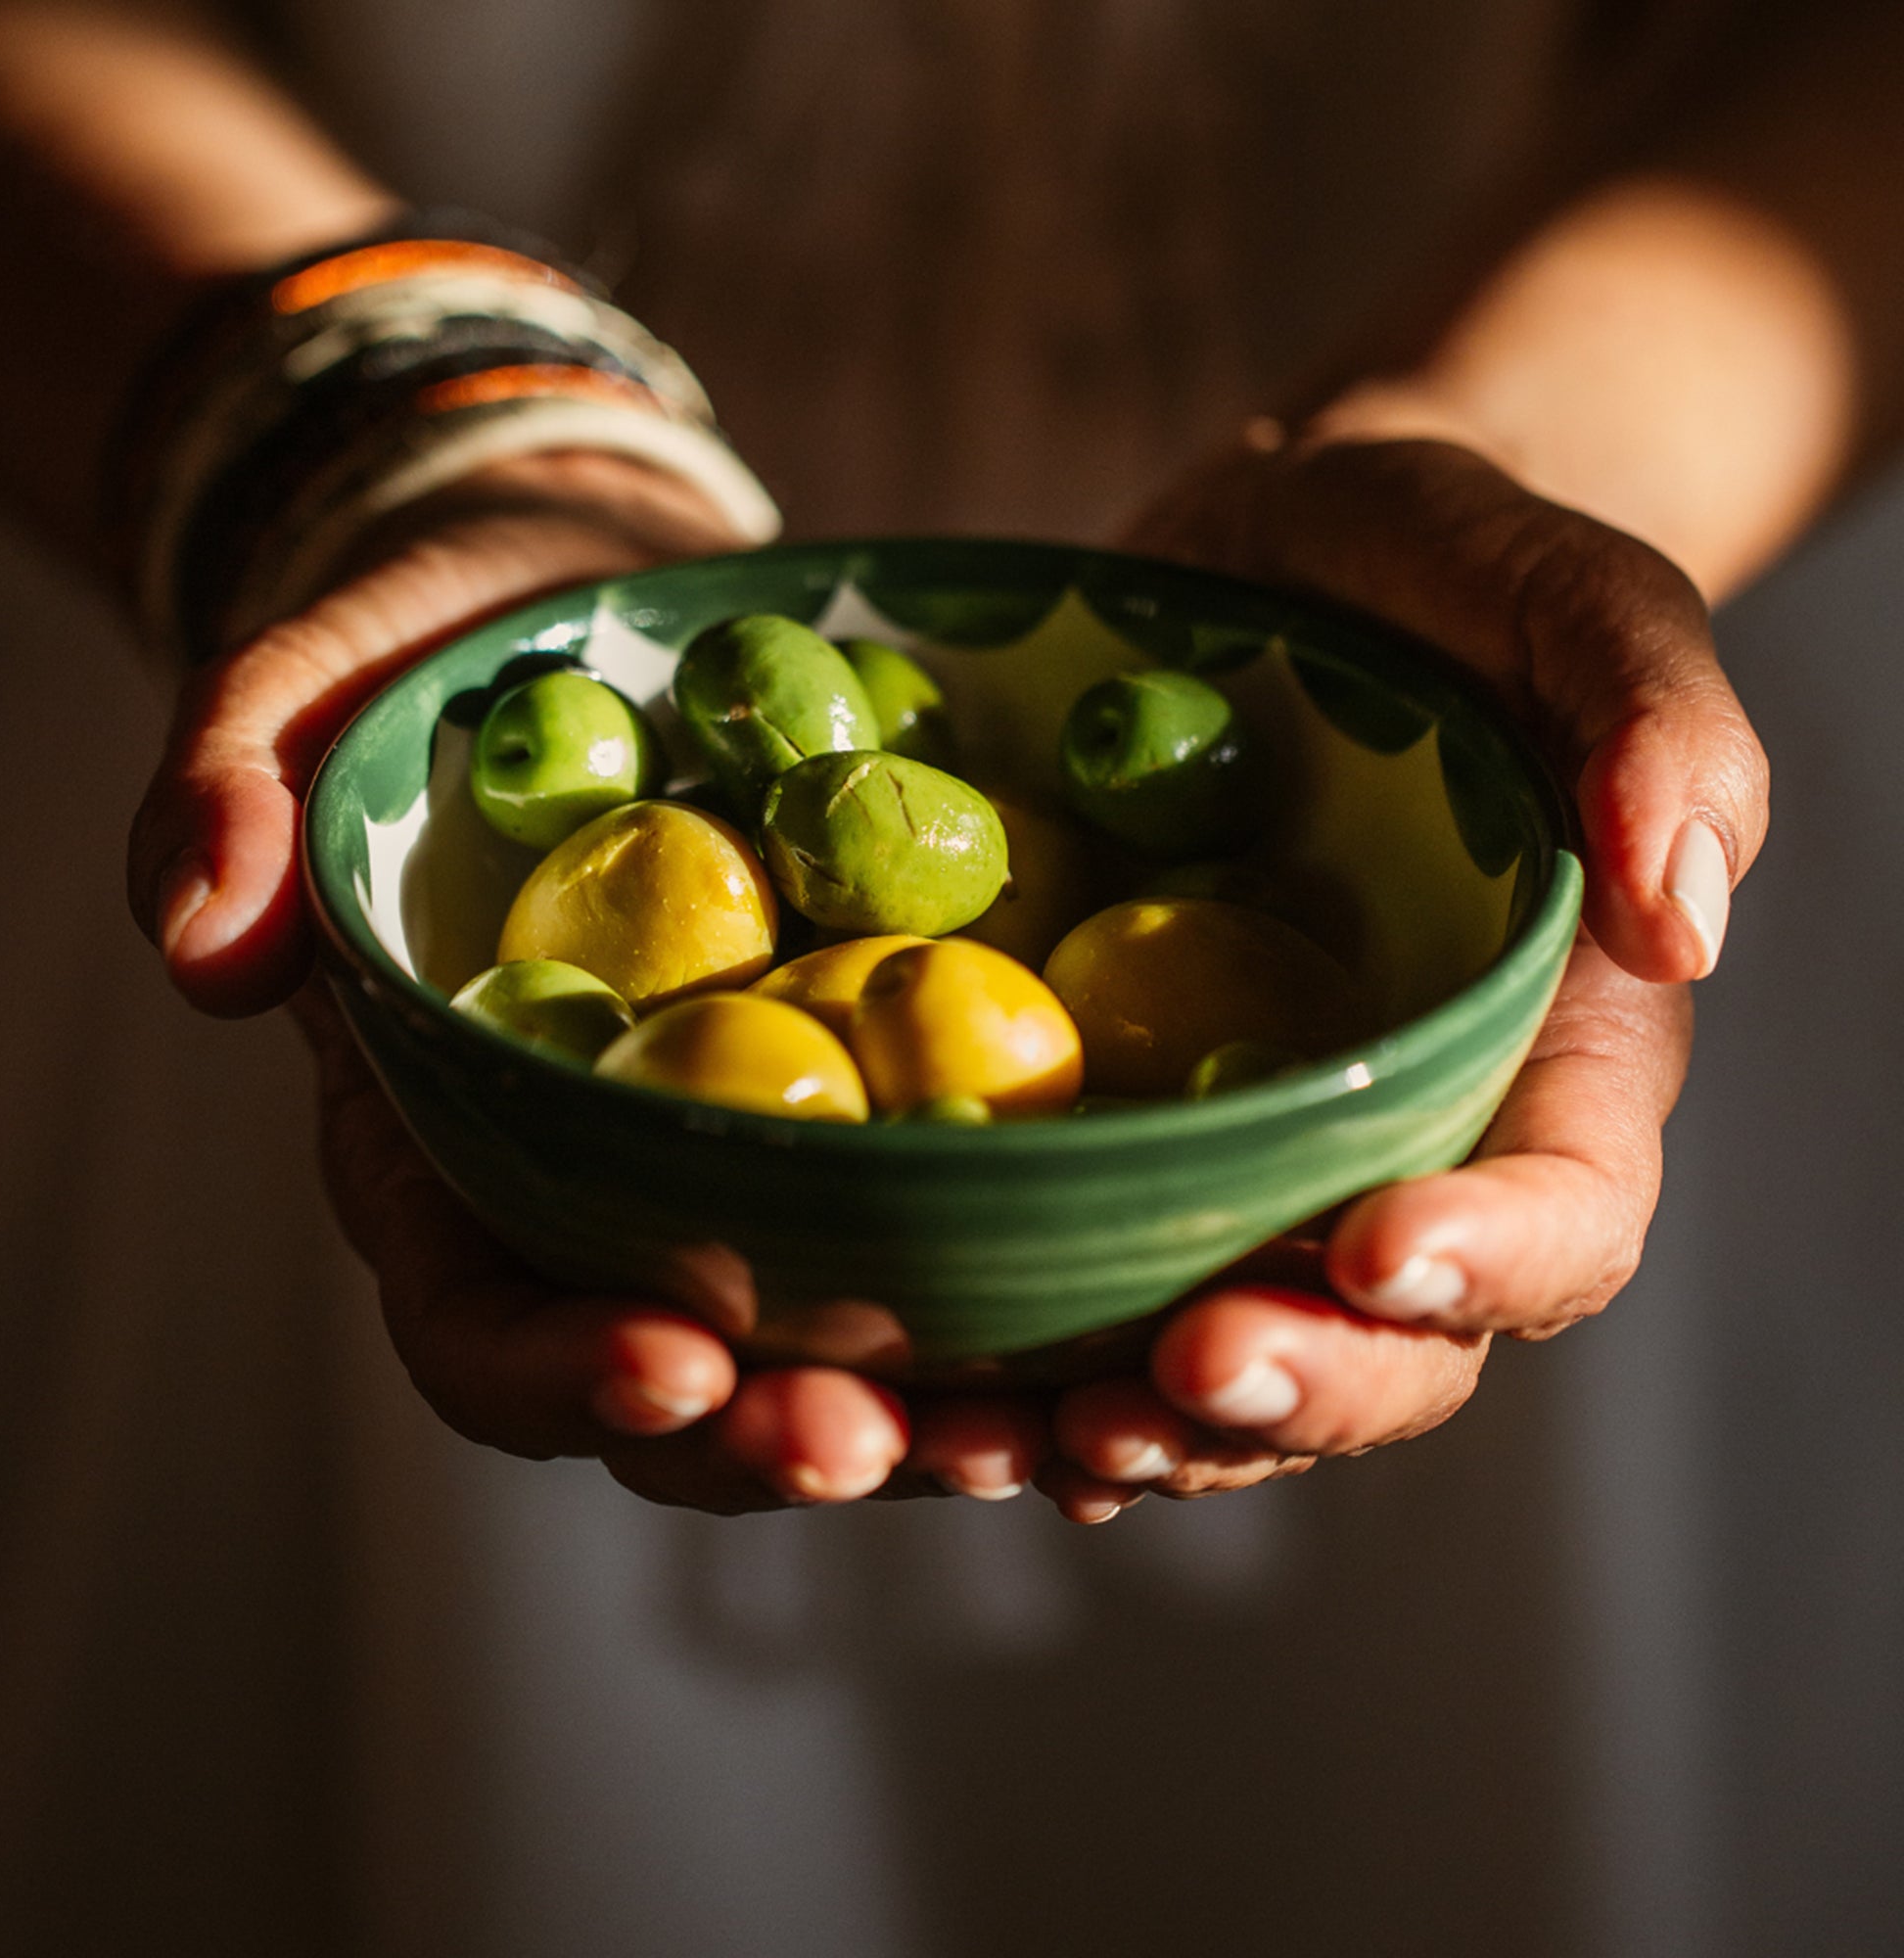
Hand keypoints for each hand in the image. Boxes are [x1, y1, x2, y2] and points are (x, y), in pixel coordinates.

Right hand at [127, 451, 1044, 1511]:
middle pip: (677, 1386)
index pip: (475, 1316)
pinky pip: (949, 1240)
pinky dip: (1024, 1307)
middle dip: (771, 1439)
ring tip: (1039, 1436)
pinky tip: (1120, 1331)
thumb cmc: (442, 659)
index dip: (559, 1367)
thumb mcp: (315, 683)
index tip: (672, 1356)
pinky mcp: (875, 1115)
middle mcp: (598, 1198)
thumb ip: (232, 790)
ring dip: (928, 1422)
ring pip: (832, 1355)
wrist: (597, 620)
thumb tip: (196, 948)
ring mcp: (745, 1173)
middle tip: (879, 1441)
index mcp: (446, 1147)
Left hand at [1033, 425, 1764, 1520]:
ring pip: (1225, 1356)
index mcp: (1548, 1053)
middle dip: (1291, 1387)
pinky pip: (1084, 1280)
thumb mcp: (1561, 592)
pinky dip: (1023, 1362)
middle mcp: (1404, 1140)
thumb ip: (1655, 719)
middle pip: (1388, 1343)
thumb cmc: (1439, 572)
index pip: (1564, 1207)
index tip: (1372, 1252)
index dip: (1487, 1261)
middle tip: (1172, 1379)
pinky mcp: (1119, 1128)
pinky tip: (948, 1395)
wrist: (1266, 568)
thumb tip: (1686, 921)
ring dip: (1137, 1428)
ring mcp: (1249, 1152)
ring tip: (1024, 1441)